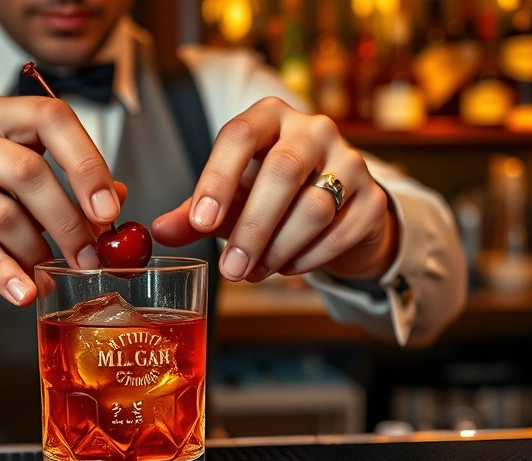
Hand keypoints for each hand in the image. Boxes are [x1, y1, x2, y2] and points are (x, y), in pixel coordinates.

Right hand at [0, 95, 124, 314]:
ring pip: (4, 216)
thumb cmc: (0, 205)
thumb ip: (78, 189)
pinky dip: (7, 275)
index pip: (51, 118)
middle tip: (91, 257)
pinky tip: (27, 292)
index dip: (86, 163)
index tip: (109, 211)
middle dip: (68, 221)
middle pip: (27, 172)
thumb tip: (117, 198)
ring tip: (54, 273)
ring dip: (38, 252)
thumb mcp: (41, 190)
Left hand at [153, 97, 398, 282]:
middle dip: (251, 227)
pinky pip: (340, 232)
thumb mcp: (229, 202)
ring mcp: (351, 161)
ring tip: (252, 272)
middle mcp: (314, 129)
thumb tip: (158, 232)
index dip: (217, 178)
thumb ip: (193, 215)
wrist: (338, 212)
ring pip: (313, 207)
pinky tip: (286, 269)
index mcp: (270, 117)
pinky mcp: (374, 199)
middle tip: (229, 269)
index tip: (201, 222)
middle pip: (283, 171)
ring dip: (277, 249)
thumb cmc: (271, 198)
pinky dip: (308, 258)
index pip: (239, 135)